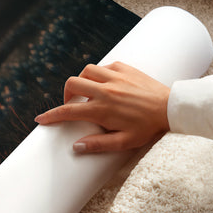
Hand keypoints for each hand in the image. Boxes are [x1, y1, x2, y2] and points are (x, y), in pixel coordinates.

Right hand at [35, 61, 169, 153]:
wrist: (171, 108)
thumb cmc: (148, 128)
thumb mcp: (124, 142)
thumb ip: (99, 145)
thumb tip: (76, 147)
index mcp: (102, 109)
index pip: (68, 111)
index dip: (51, 116)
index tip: (41, 119)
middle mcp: (105, 90)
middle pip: (72, 84)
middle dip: (66, 94)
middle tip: (72, 105)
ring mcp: (115, 77)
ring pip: (86, 71)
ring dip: (82, 81)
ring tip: (88, 92)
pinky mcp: (125, 68)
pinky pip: (104, 66)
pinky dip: (99, 74)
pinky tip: (105, 83)